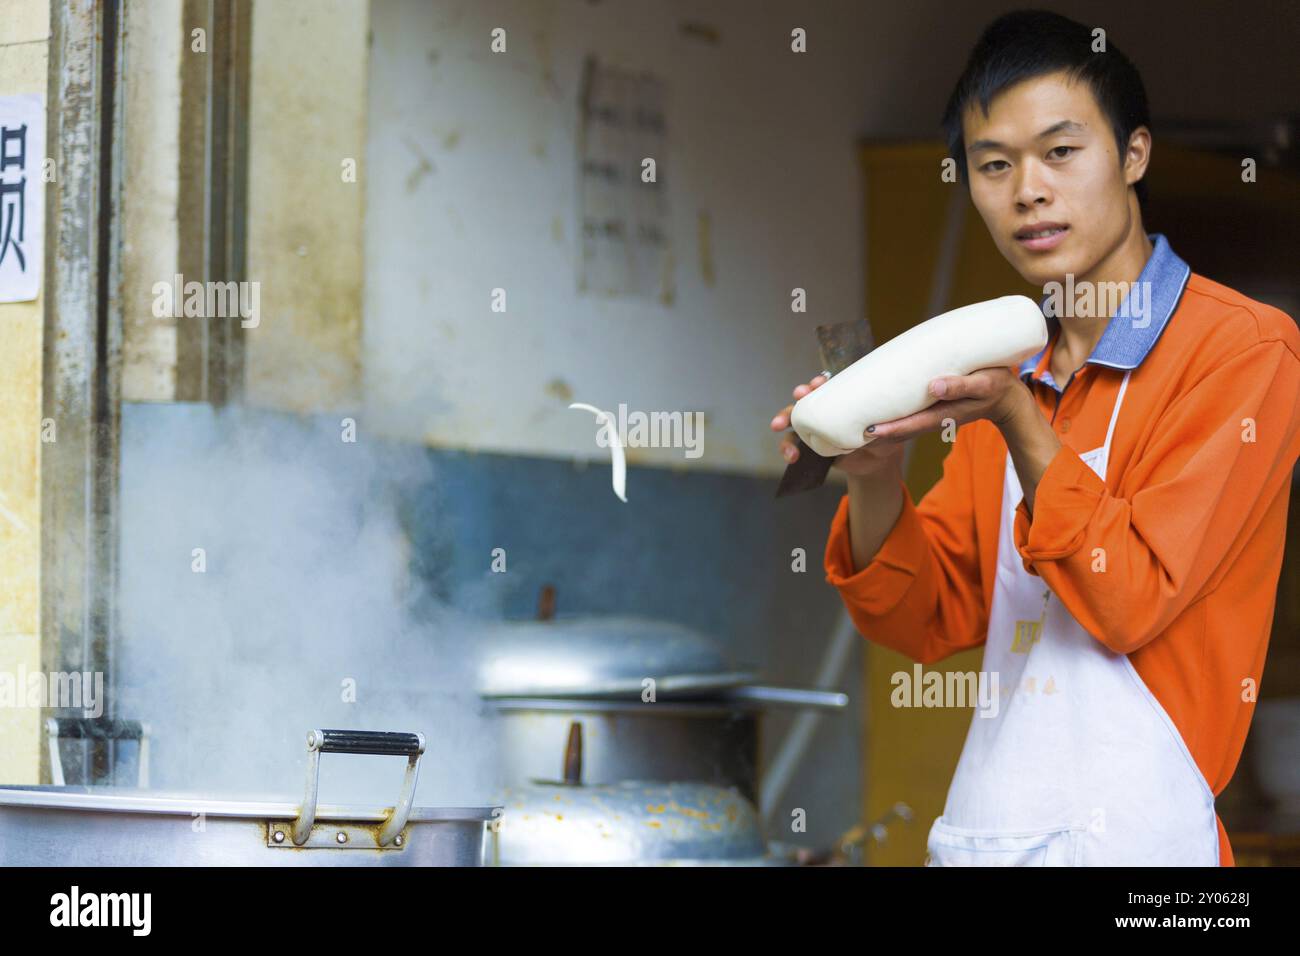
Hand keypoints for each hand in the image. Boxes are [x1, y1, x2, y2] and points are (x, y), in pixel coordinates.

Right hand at [771, 375, 905, 477]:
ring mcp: (815, 425)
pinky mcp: (808, 443)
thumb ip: (885, 429)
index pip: (828, 386)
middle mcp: (826, 408)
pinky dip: (787, 449)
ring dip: (784, 418)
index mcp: (843, 398)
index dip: (821, 382)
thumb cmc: (884, 438)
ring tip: (777, 425)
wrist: (876, 462)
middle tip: (799, 394)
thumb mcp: (891, 431)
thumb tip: (873, 430)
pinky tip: (791, 456)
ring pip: (793, 418)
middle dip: (801, 394)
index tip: (820, 382)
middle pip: (808, 397)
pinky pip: (791, 444)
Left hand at [864, 366, 1029, 442]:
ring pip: (901, 421)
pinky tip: (874, 406)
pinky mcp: (931, 404)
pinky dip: (890, 412)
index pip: (909, 425)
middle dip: (876, 431)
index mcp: (942, 414)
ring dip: (879, 422)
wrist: (1006, 396)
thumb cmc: (996, 387)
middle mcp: (932, 417)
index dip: (888, 429)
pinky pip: (907, 411)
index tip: (867, 431)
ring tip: (853, 419)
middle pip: (899, 427)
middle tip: (849, 429)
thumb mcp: (983, 385)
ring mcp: (931, 413)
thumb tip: (933, 386)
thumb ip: (960, 386)